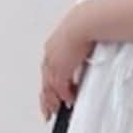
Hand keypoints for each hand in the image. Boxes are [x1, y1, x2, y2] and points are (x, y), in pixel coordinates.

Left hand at [40, 4, 94, 120]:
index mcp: (53, 46)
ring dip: (53, 100)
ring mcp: (54, 63)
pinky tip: (69, 101)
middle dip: (46, 97)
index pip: (48, 69)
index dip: (48, 82)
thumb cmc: (86, 24)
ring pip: (49, 87)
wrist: (85, 22)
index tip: (51, 91)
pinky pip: (60, 87)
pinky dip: (64, 95)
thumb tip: (87, 50)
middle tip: (48, 110)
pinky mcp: (61, 69)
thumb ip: (79, 48)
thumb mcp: (80, 37)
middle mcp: (50, 55)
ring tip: (57, 110)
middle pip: (45, 81)